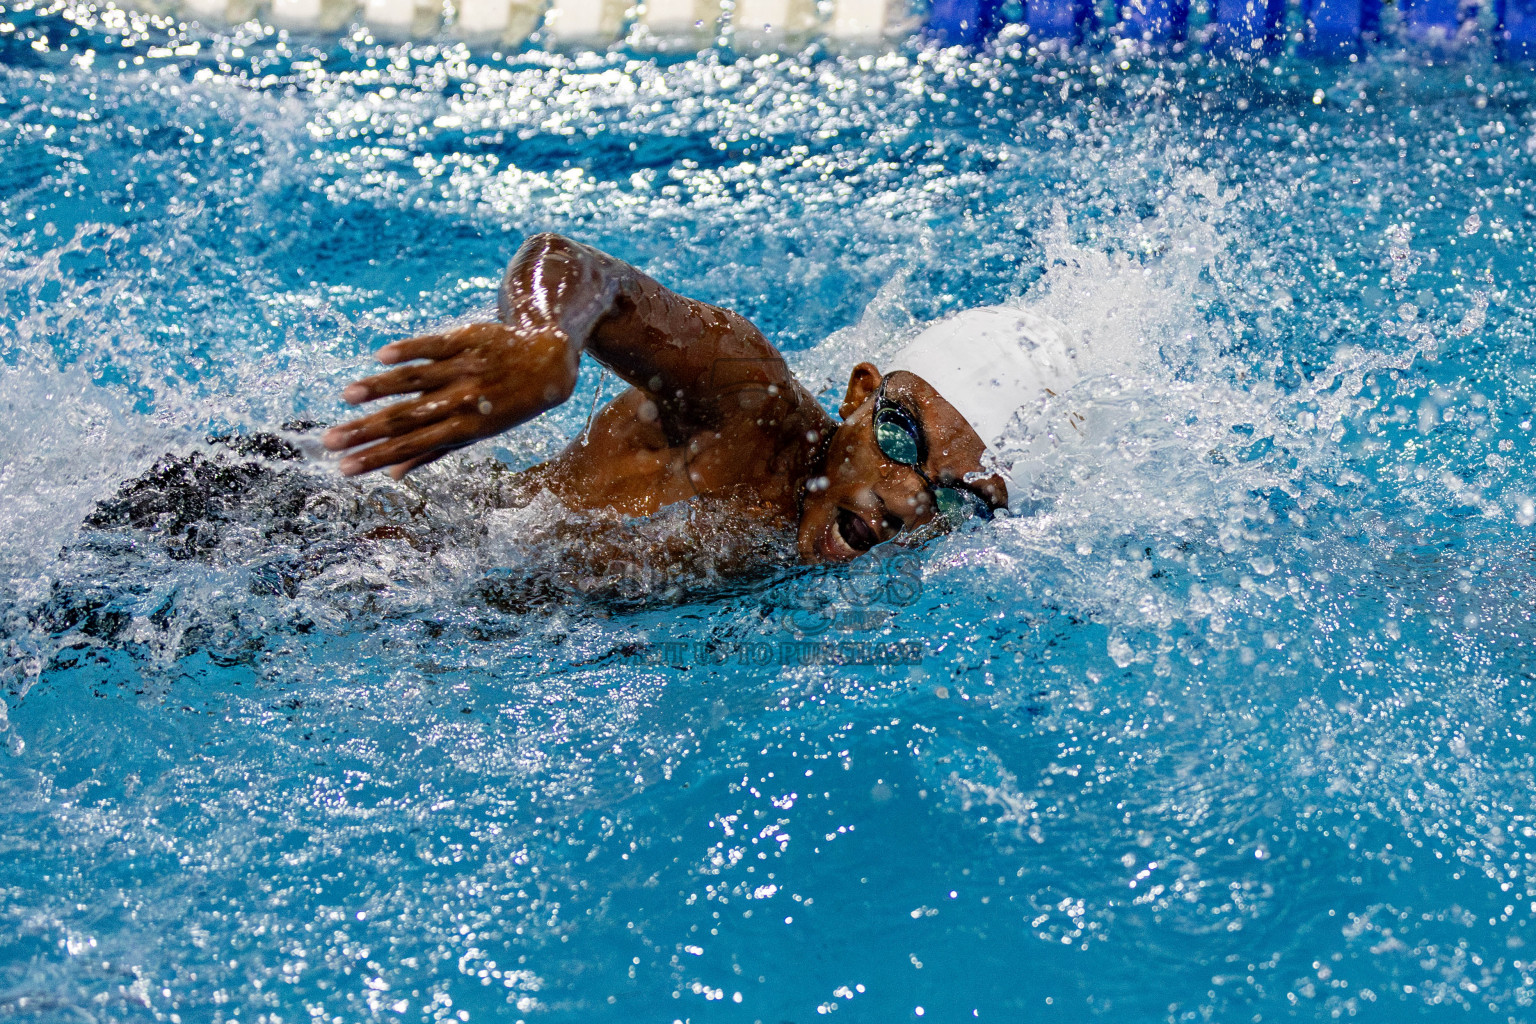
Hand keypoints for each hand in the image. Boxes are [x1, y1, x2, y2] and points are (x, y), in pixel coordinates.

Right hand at [322, 322, 578, 478]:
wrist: (548, 361)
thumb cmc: (507, 402)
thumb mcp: (479, 431)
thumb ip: (435, 450)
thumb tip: (395, 475)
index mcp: (463, 428)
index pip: (410, 446)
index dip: (376, 457)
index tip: (343, 467)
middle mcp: (462, 400)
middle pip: (406, 418)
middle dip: (365, 431)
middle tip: (328, 441)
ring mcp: (464, 369)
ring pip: (416, 380)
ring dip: (380, 388)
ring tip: (348, 396)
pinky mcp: (466, 339)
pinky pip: (433, 345)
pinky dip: (408, 351)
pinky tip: (381, 357)